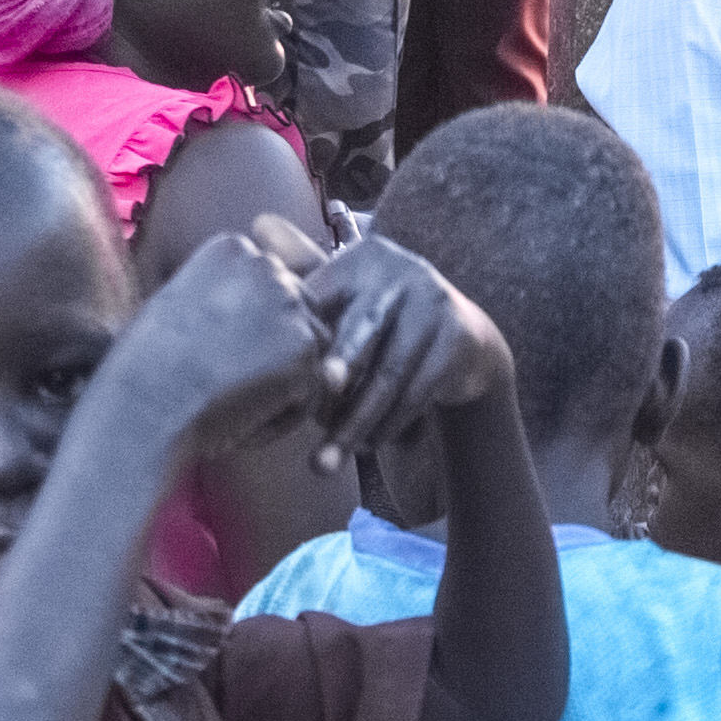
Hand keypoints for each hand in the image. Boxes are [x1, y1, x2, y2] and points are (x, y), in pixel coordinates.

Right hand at [104, 219, 331, 464]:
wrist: (145, 403)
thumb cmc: (144, 369)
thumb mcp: (176, 305)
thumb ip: (222, 299)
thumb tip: (251, 323)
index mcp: (230, 249)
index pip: (268, 286)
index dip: (250, 330)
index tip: (217, 355)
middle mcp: (265, 265)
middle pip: (298, 312)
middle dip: (276, 352)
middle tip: (232, 386)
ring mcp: (290, 304)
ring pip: (311, 350)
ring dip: (283, 384)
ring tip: (233, 406)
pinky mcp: (305, 347)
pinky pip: (313, 389)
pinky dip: (283, 415)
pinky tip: (241, 423)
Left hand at [299, 226, 516, 466]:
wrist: (465, 342)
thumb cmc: (387, 327)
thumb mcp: (350, 306)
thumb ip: (308, 301)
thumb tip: (255, 282)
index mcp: (362, 259)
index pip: (322, 305)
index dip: (303, 351)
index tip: (280, 390)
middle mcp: (401, 271)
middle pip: (356, 337)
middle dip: (331, 385)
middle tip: (310, 421)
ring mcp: (433, 303)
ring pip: (386, 375)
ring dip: (355, 424)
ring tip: (326, 462)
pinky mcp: (456, 339)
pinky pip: (416, 393)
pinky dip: (388, 425)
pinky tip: (368, 446)